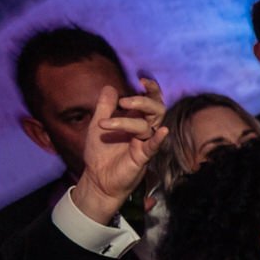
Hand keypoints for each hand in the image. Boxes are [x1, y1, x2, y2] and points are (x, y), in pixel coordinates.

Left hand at [68, 77, 166, 223]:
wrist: (96, 179)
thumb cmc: (100, 153)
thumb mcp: (97, 125)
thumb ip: (104, 107)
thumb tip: (110, 87)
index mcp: (135, 120)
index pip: (150, 102)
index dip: (151, 90)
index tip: (143, 80)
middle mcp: (143, 130)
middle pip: (156, 110)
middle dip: (143, 101)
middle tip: (125, 102)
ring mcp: (144, 143)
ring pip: (148, 125)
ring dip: (126, 121)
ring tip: (104, 124)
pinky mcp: (143, 157)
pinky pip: (154, 145)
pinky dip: (159, 138)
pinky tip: (163, 131)